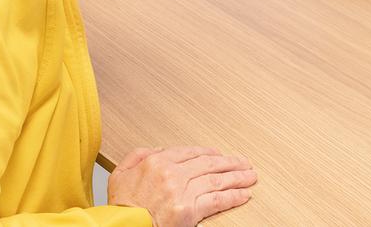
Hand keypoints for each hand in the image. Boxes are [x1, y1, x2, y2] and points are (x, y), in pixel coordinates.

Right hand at [107, 146, 255, 226]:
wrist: (121, 226)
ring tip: (250, 176)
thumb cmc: (120, 206)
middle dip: (230, 163)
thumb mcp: (120, 173)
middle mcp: (172, 174)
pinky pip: (216, 201)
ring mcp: (182, 192)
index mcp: (157, 162)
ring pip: (216, 180)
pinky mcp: (190, 211)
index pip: (190, 152)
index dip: (208, 153)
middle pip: (208, 163)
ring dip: (237, 177)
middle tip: (243, 163)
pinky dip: (232, 197)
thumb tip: (157, 150)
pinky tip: (243, 194)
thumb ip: (138, 155)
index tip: (219, 155)